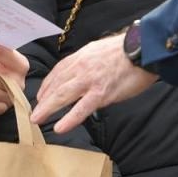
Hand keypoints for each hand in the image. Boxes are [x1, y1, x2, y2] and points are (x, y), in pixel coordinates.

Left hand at [30, 32, 156, 133]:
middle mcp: (81, 67)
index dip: (47, 85)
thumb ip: (88, 63)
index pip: (58, 72)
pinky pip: (82, 108)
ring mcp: (90, 80)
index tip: (41, 96)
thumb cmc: (126, 51)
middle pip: (56, 85)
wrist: (144, 49)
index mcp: (81, 57)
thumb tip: (82, 74)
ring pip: (63, 95)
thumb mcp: (99, 50)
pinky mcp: (102, 92)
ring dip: (48, 108)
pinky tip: (60, 127)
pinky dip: (70, 119)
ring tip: (38, 120)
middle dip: (42, 100)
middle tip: (33, 113)